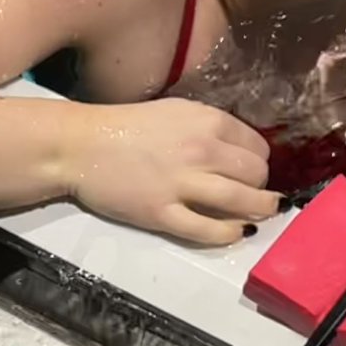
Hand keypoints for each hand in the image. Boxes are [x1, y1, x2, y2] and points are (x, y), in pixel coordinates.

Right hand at [62, 97, 280, 244]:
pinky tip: (236, 232)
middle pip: (255, 174)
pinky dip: (229, 233)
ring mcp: (182, 184)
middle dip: (262, 185)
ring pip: (241, 201)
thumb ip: (212, 128)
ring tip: (265, 214)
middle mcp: (202, 150)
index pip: (257, 147)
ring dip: (260, 209)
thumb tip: (243, 150)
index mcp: (208, 122)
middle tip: (258, 193)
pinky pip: (208, 229)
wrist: (80, 146)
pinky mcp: (162, 213)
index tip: (255, 170)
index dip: (260, 161)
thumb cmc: (129, 126)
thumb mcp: (180, 111)